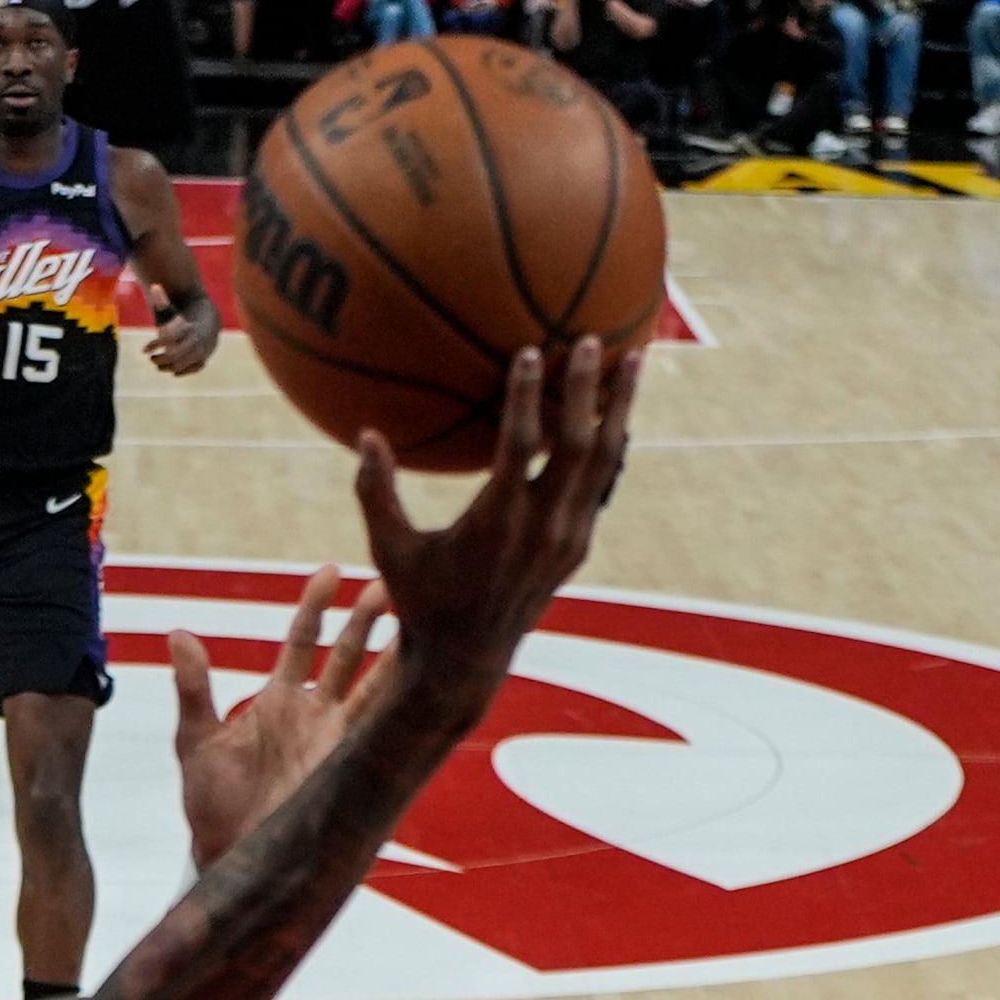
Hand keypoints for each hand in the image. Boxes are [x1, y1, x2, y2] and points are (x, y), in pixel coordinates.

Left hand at [144, 305, 216, 375]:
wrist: (209, 321)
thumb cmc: (183, 318)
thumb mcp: (172, 310)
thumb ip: (162, 301)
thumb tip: (154, 286)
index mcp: (187, 327)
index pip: (167, 338)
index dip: (154, 345)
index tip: (143, 351)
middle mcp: (195, 340)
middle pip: (173, 355)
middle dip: (160, 359)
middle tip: (151, 358)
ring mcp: (201, 351)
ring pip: (182, 364)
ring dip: (167, 367)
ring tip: (157, 364)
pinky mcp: (204, 359)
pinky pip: (194, 369)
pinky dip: (182, 371)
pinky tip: (172, 371)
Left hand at [169, 565, 388, 865]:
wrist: (230, 858)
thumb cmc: (210, 806)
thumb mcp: (195, 739)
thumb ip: (192, 686)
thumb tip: (178, 633)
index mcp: (279, 702)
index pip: (303, 640)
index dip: (316, 605)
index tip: (331, 571)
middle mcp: (314, 715)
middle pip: (347, 654)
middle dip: (366, 619)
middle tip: (387, 582)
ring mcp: (336, 738)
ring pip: (374, 683)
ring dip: (393, 651)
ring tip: (417, 616)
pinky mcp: (348, 763)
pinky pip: (382, 725)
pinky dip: (403, 700)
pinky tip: (424, 675)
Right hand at [353, 337, 643, 720]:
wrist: (468, 660)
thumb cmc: (422, 601)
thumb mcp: (390, 550)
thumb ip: (377, 492)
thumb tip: (366, 434)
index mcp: (496, 522)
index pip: (520, 447)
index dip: (526, 397)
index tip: (528, 351)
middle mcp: (542, 528)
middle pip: (579, 446)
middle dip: (587, 389)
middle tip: (589, 339)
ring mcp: (568, 538)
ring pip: (605, 463)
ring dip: (620, 409)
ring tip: (634, 361)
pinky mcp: (578, 546)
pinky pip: (601, 485)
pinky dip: (612, 445)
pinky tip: (616, 412)